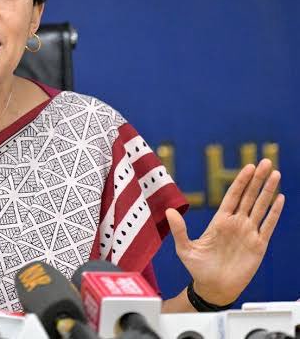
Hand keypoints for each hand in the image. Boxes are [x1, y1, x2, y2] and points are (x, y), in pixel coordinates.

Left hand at [165, 159, 283, 305]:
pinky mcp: (258, 245)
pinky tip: (280, 198)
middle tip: (267, 162)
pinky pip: (268, 225)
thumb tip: (169, 211)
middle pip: (249, 196)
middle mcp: (236, 223)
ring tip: (276, 174)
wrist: (213, 288)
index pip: (233, 196)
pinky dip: (274, 212)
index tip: (249, 167)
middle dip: (258, 179)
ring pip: (260, 207)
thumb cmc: (198, 268)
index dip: (241, 181)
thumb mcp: (185, 248)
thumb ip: (179, 229)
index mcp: (219, 221)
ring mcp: (248, 233)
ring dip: (268, 190)